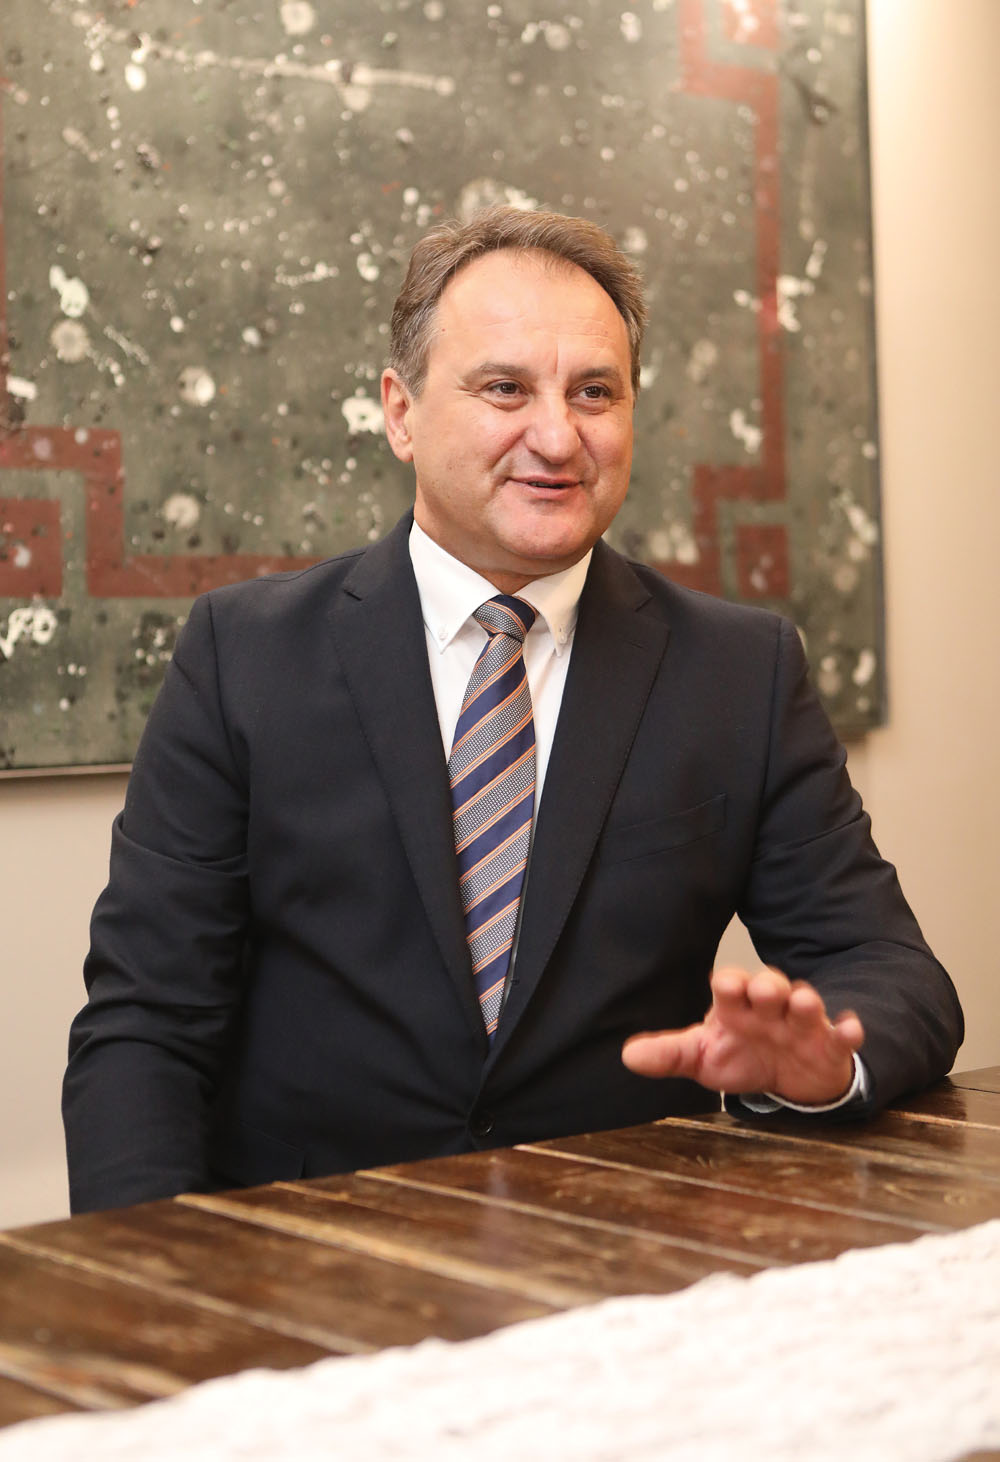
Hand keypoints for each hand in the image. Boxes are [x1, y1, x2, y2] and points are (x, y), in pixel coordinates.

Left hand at [621, 966, 864, 1106]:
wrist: (789, 1078)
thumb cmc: (742, 1056)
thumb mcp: (704, 1057)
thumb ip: (670, 1055)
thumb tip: (628, 1056)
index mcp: (736, 1007)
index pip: (731, 985)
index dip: (729, 983)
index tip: (725, 985)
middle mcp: (769, 1009)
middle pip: (770, 986)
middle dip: (769, 985)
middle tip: (765, 990)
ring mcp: (801, 1024)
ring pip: (806, 1004)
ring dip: (805, 1002)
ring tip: (804, 1004)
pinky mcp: (829, 1044)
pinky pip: (841, 1035)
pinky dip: (848, 1031)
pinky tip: (851, 1029)